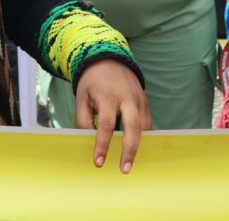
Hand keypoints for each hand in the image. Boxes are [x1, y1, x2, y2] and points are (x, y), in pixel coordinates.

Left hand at [74, 59, 149, 173]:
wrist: (109, 59)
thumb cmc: (92, 82)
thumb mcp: (81, 97)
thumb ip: (84, 119)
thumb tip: (88, 140)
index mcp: (108, 95)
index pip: (106, 124)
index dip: (102, 145)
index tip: (98, 162)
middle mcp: (127, 97)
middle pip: (133, 126)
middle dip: (129, 150)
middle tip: (124, 169)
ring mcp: (139, 99)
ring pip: (143, 126)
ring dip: (138, 146)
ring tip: (129, 164)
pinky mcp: (145, 101)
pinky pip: (147, 122)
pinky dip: (143, 137)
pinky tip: (136, 149)